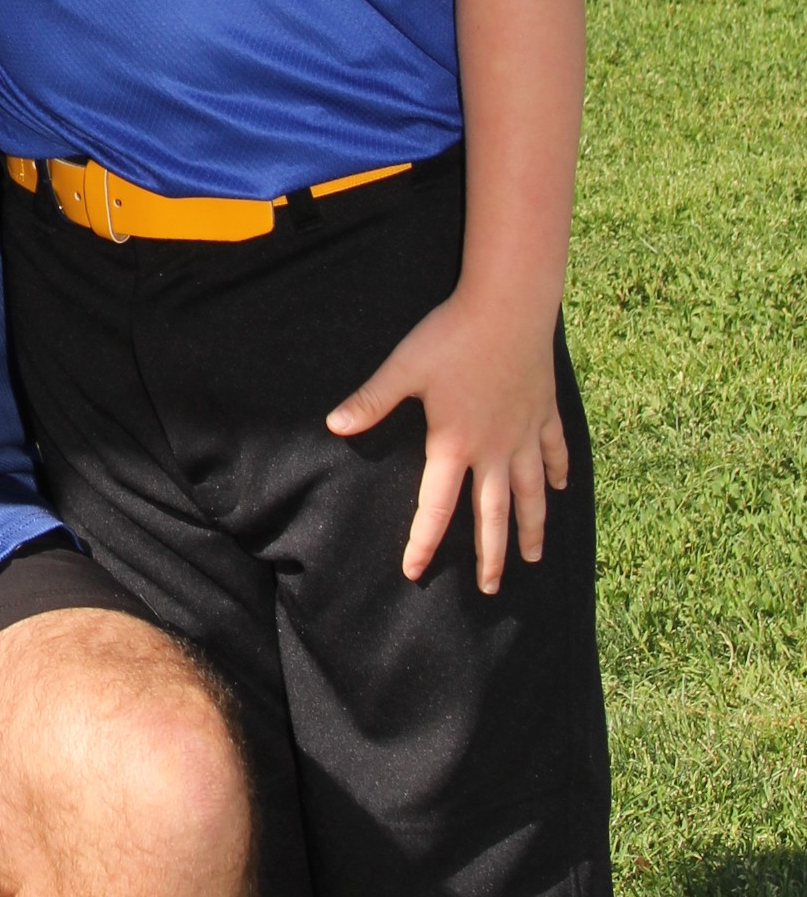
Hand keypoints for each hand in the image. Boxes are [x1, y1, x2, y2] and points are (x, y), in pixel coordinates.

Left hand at [328, 284, 570, 592]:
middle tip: (489, 589)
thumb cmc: (451, 336)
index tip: (415, 571)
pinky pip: (554, 450)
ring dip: (532, 527)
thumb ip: (370, 401)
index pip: (435, 506)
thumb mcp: (403, 369)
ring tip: (532, 557)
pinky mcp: (543, 411)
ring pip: (531, 492)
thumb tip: (334, 425)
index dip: (424, 542)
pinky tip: (563, 487)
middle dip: (490, 556)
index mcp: (454, 444)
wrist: (508, 307)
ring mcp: (523, 433)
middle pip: (493, 515)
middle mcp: (493, 449)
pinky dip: (559, 470)